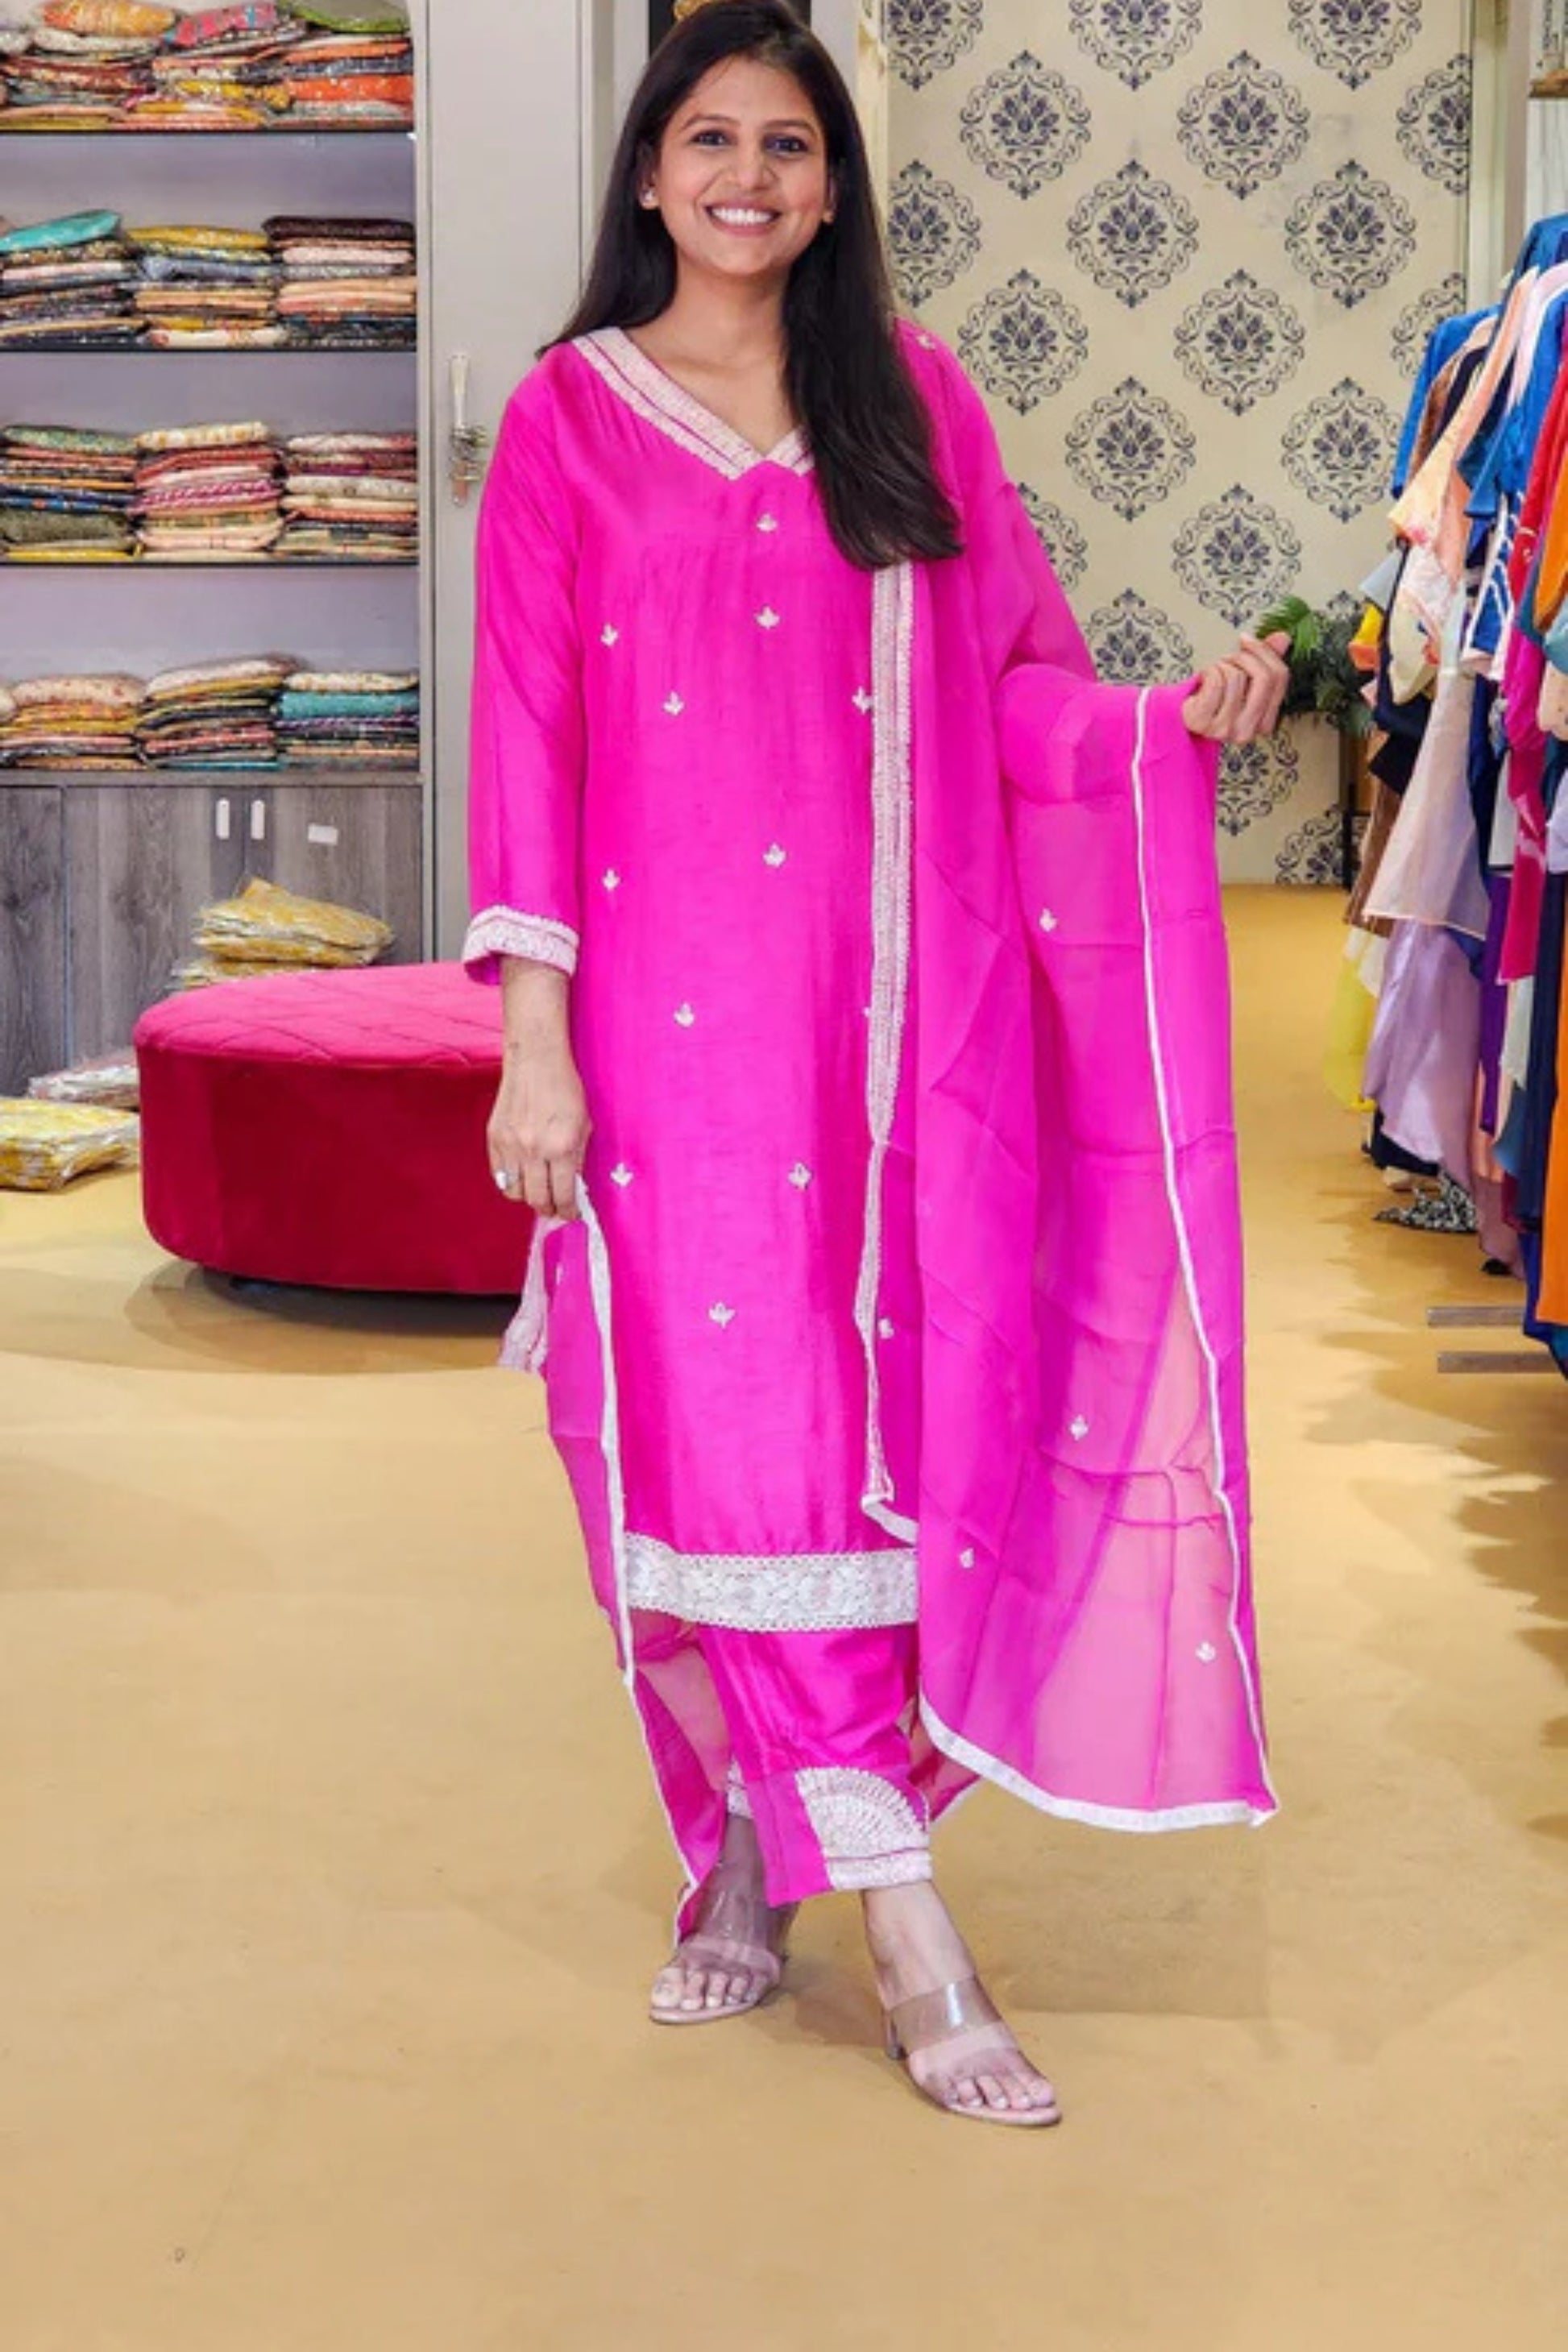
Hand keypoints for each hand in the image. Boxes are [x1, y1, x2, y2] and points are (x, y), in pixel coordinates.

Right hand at [488, 1043, 590, 1219]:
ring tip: (537, 1192)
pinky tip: (521, 1176)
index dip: (568, 1211)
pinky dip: (510, 1181)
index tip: (571, 1214)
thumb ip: (577, 1159)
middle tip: (554, 1209)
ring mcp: (510, 1145)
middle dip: (548, 1209)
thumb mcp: (584, 1125)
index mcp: (561, 1147)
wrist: (536, 1061)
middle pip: (537, 1199)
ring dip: (527, 1197)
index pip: (563, 1194)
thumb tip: (572, 1188)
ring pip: (513, 1192)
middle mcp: (534, 1149)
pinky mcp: (494, 1137)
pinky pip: (499, 1174)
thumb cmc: (565, 1088)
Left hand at [1182, 630, 1291, 744]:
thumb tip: (1283, 639)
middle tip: (1229, 656)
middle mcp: (1247, 731)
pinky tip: (1204, 678)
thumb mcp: (1244, 679)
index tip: (1248, 641)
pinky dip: (1209, 671)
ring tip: (1214, 672)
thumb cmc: (1213, 697)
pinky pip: (1216, 681)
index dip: (1265, 652)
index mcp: (1264, 723)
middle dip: (1246, 657)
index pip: (1280, 677)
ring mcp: (1224, 730)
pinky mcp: (1203, 722)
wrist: (1180, 713)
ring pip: (1237, 677)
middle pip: (1264, 677)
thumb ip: (1266, 658)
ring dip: (1223, 665)